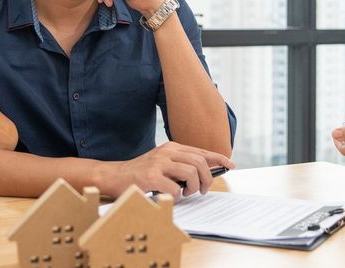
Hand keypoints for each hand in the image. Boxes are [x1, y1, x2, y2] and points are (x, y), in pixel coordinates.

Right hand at [102, 142, 234, 198]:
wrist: (114, 177)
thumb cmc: (141, 174)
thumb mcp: (163, 163)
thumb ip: (181, 165)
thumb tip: (205, 173)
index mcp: (171, 148)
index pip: (201, 151)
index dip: (218, 158)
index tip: (230, 164)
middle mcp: (166, 152)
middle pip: (200, 162)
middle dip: (207, 178)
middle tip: (202, 190)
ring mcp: (158, 164)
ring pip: (191, 172)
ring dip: (193, 187)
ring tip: (186, 193)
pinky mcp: (151, 177)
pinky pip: (175, 188)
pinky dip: (176, 195)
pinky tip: (170, 195)